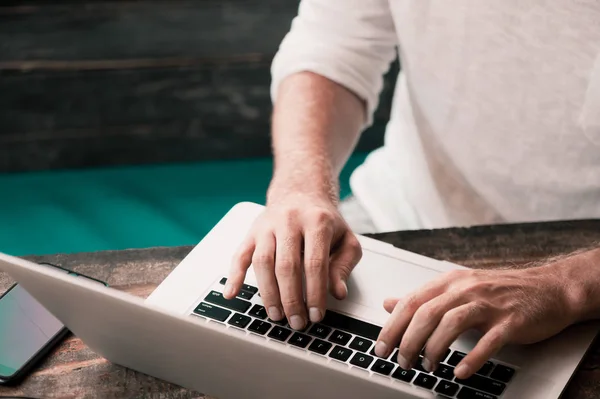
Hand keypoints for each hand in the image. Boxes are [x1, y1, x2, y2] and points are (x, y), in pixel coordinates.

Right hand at [224, 193, 361, 330]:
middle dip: (291, 299)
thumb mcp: (345, 239)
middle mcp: (290, 221)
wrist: (301, 192)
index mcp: (317, 221)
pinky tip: (232, 294)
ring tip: (277, 315)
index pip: (315, 263)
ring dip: (268, 293)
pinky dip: (234, 276)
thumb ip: (344, 265)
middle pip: (287, 266)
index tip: (316, 314)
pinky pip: (240, 254)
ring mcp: (267, 226)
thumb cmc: (324, 220)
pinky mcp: (252, 232)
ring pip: (263, 262)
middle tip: (296, 321)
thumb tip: (337, 293)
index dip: (315, 293)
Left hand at [374, 263, 578, 378]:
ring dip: (434, 348)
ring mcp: (489, 304)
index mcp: (450, 282)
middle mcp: (466, 290)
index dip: (393, 325)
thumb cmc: (500, 291)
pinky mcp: (511, 321)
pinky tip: (461, 372)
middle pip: (427, 313)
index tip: (381, 347)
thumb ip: (422, 298)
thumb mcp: (456, 289)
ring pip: (452, 323)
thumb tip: (389, 303)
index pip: (412, 302)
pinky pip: (488, 340)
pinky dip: (472, 358)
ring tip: (428, 366)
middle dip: (409, 340)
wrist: (548, 288)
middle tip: (402, 362)